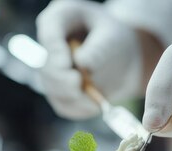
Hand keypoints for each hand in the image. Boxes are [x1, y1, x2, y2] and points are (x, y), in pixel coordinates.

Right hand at [36, 0, 141, 119]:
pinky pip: (63, 106)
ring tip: (95, 101)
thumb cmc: (117, 39)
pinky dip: (78, 110)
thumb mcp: (112, 36)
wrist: (123, 58)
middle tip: (77, 83)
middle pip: (47, 67)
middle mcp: (51, 47)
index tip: (68, 64)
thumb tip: (82, 63)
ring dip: (72, 98)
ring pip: (53, 89)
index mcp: (60, 19)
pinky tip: (95, 107)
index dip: (54, 51)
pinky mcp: (60, 92)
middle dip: (61, 79)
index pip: (48, 34)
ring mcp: (52, 71)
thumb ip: (99, 48)